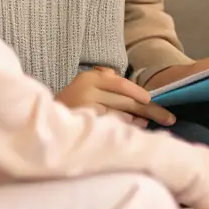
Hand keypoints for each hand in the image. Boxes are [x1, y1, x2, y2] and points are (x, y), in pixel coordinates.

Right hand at [56, 67, 174, 126]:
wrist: (39, 121)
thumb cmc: (70, 105)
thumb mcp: (87, 89)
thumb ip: (109, 86)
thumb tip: (140, 98)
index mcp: (90, 77)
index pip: (120, 83)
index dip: (139, 93)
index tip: (154, 101)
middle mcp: (87, 89)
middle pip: (125, 100)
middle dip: (149, 110)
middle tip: (169, 117)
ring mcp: (84, 107)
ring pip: (119, 114)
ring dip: (136, 121)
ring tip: (147, 124)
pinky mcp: (82, 122)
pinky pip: (109, 126)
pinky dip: (122, 129)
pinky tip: (132, 131)